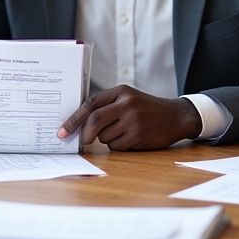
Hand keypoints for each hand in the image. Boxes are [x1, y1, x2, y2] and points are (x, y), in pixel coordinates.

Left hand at [56, 86, 201, 149]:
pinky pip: (117, 146)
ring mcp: (134, 120)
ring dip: (107, 140)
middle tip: (82, 142)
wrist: (176, 116)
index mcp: (121, 91)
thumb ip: (107, 106)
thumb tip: (79, 125)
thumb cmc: (147, 109)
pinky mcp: (139, 135)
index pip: (90, 104)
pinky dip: (119, 146)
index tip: (62, 131)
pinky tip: (132, 139)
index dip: (73, 119)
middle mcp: (127, 103)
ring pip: (105, 136)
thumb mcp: (129, 99)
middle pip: (95, 120)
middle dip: (85, 134)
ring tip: (123, 133)